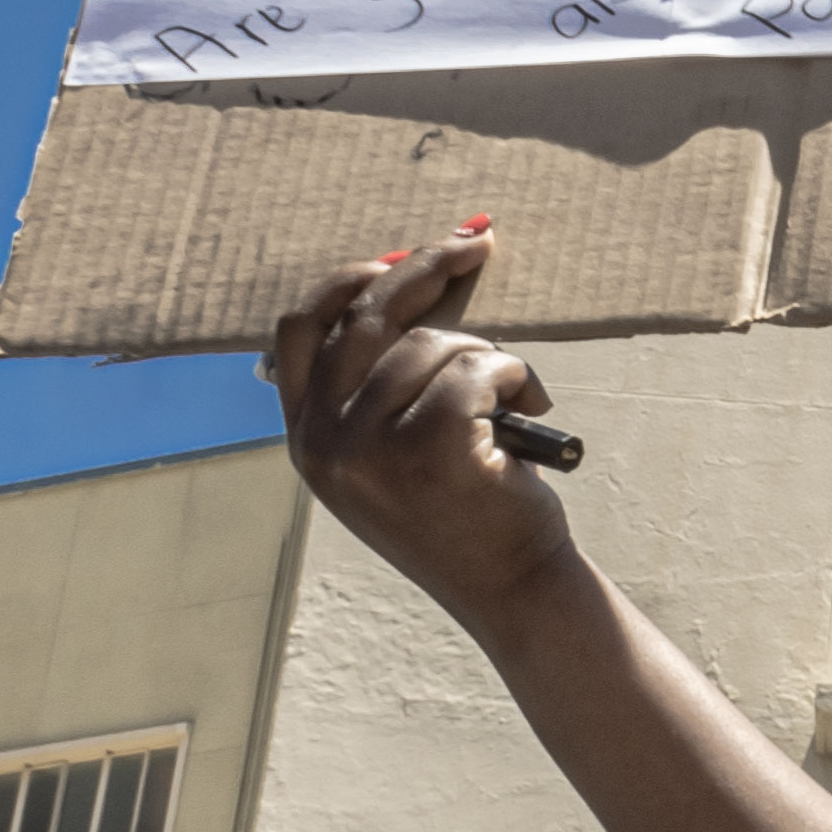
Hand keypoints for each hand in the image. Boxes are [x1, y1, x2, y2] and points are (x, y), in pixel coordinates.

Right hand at [268, 227, 575, 633]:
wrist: (511, 588)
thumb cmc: (470, 511)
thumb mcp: (395, 456)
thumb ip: (375, 392)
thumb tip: (396, 282)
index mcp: (307, 438)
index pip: (299, 329)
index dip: (345, 281)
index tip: (393, 257)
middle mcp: (325, 442)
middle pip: (366, 316)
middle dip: (427, 268)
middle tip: (477, 244)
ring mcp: (370, 447)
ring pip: (435, 345)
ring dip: (492, 358)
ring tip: (518, 401)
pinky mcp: (429, 446)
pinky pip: (479, 369)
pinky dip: (517, 377)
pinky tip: (533, 412)